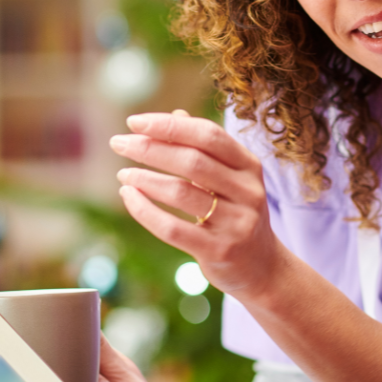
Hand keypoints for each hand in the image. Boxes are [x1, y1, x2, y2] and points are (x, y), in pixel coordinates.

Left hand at [109, 112, 287, 301]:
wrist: (262, 267)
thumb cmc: (238, 213)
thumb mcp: (231, 178)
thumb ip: (205, 148)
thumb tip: (175, 115)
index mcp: (249, 166)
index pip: (208, 135)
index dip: (169, 125)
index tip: (134, 122)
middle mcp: (247, 191)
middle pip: (192, 160)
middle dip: (150, 148)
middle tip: (119, 143)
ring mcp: (236, 222)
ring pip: (181, 192)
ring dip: (145, 179)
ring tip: (123, 174)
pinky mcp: (219, 250)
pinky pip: (173, 228)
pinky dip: (144, 211)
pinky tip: (129, 198)